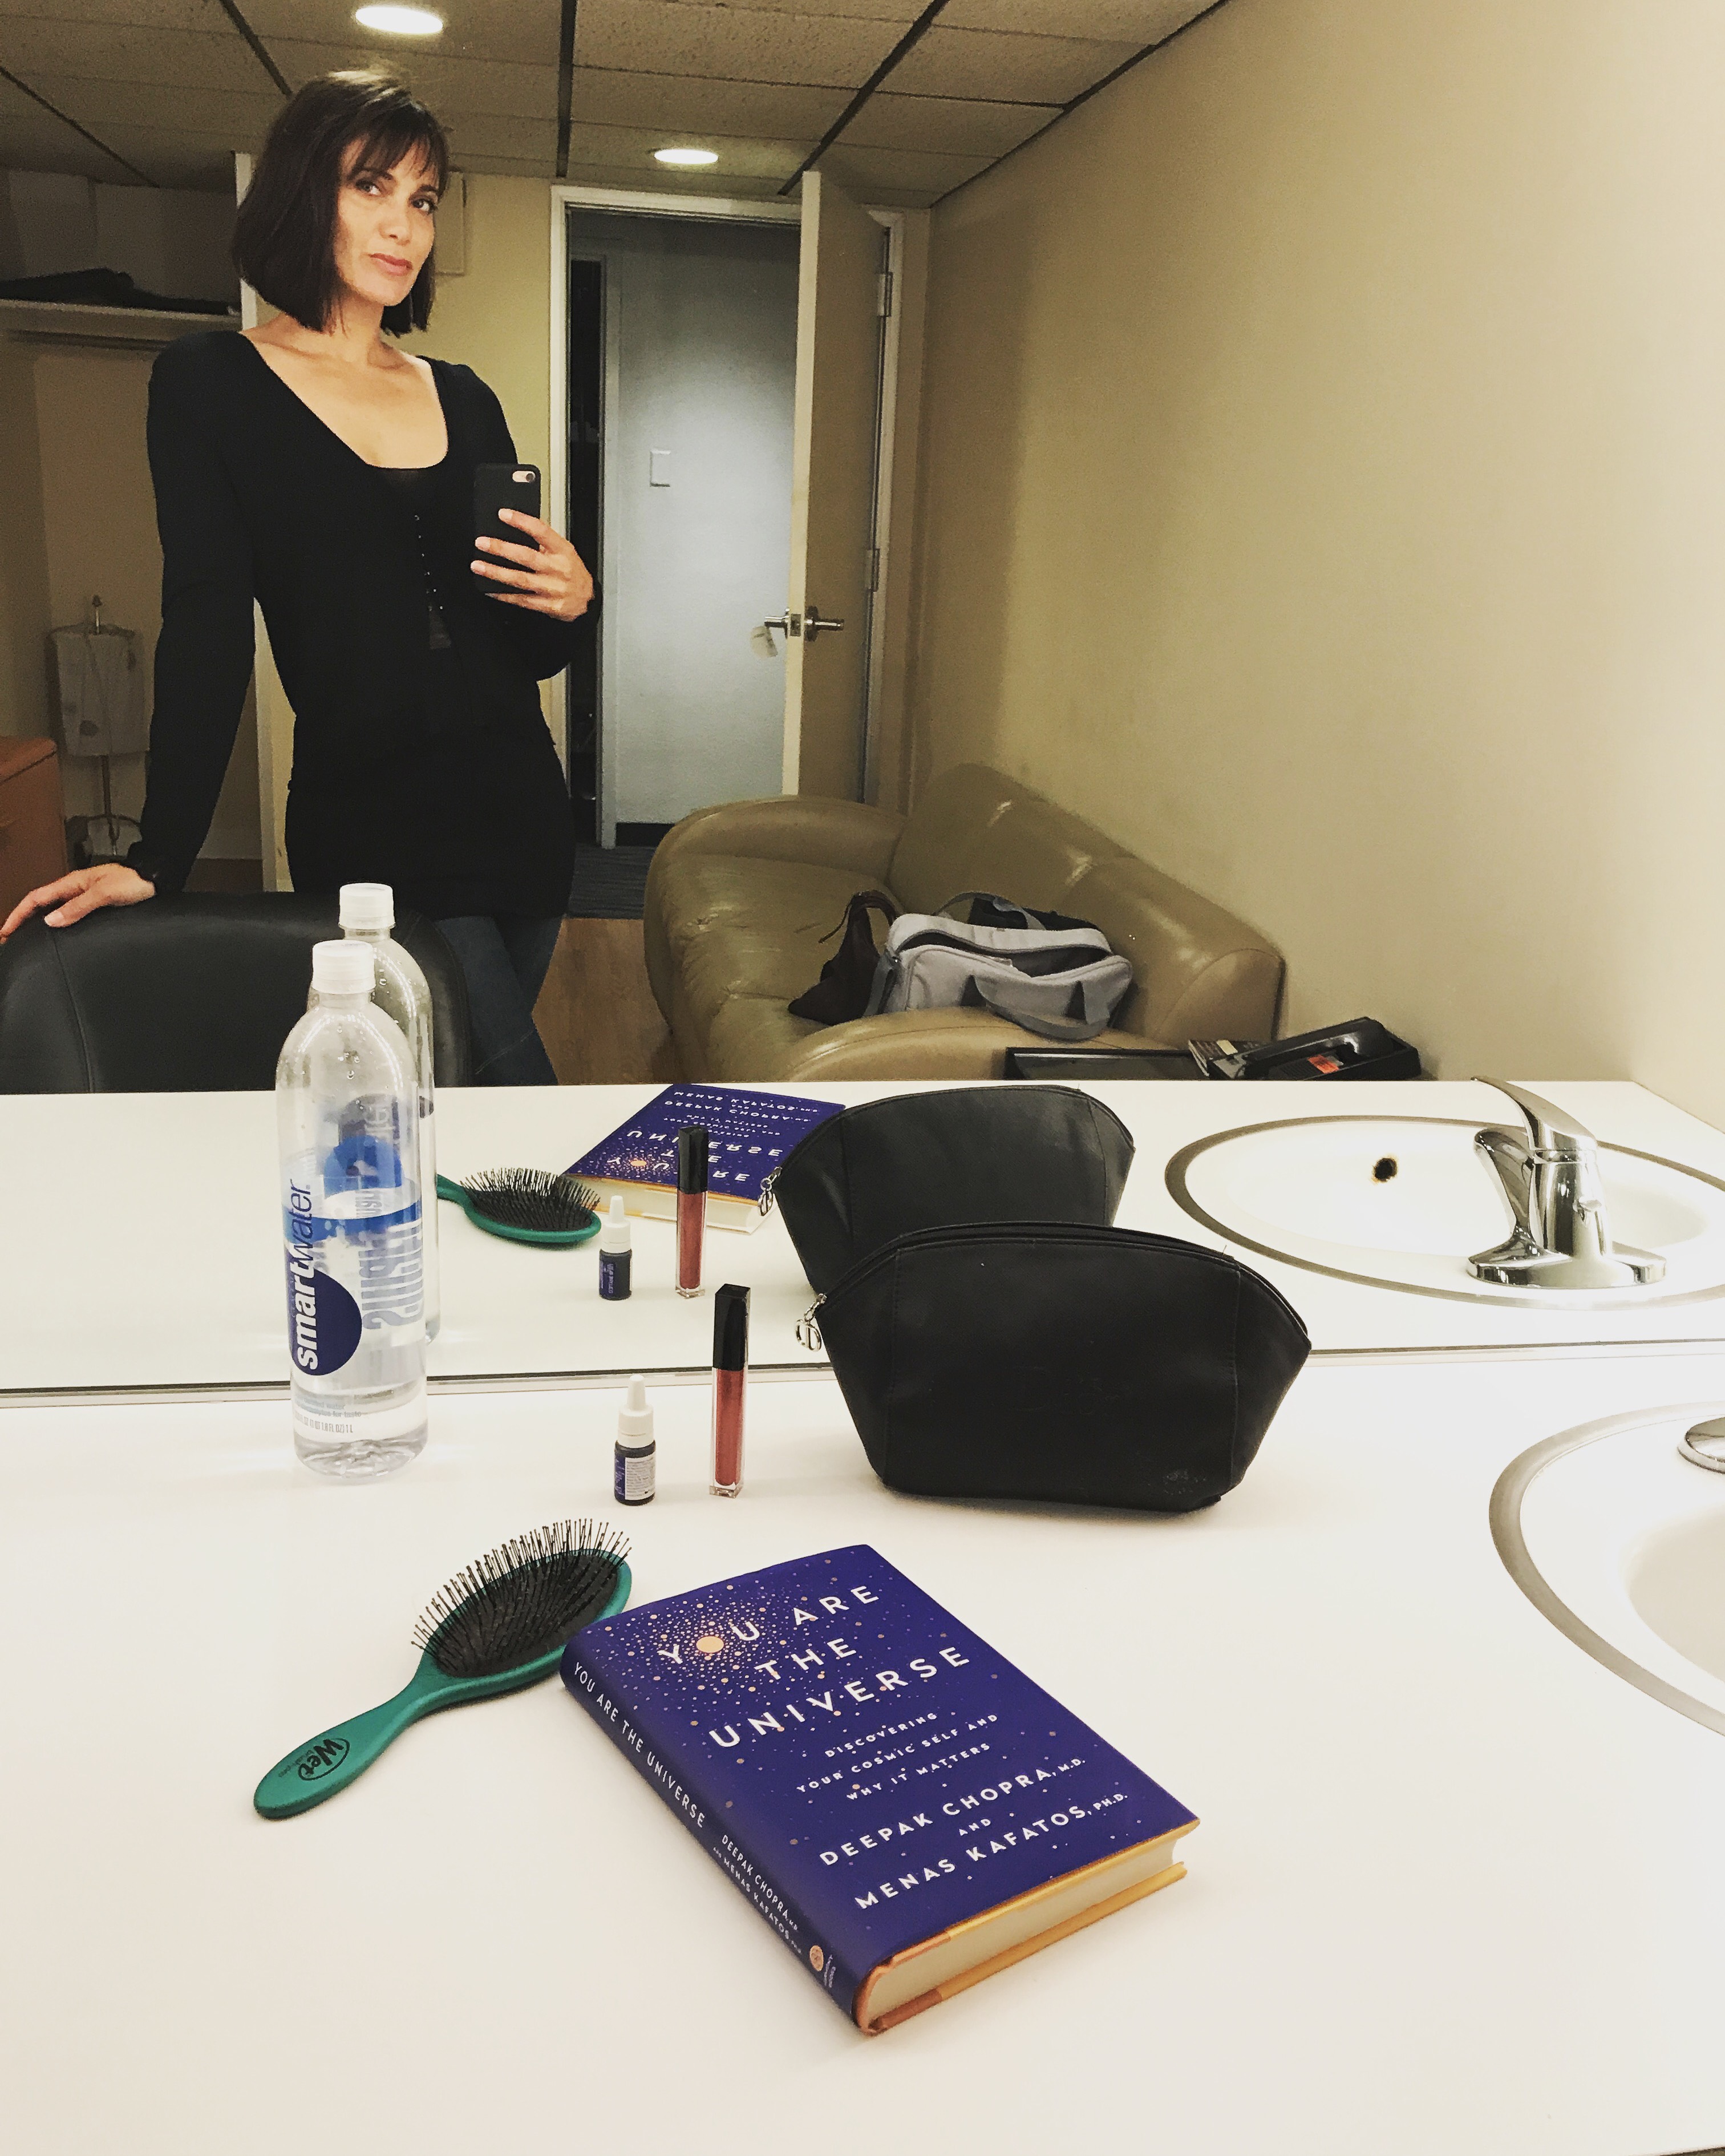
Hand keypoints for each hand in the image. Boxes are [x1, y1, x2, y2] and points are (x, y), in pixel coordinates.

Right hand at [0, 863, 155, 941]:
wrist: (156, 880)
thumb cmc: (135, 883)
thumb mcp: (105, 894)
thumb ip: (79, 907)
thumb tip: (51, 920)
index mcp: (73, 883)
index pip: (36, 898)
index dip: (18, 915)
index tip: (6, 931)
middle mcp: (75, 890)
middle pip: (40, 905)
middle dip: (22, 920)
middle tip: (9, 938)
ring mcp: (84, 898)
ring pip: (53, 910)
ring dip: (37, 923)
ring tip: (26, 939)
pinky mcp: (95, 906)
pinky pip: (69, 915)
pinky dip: (56, 924)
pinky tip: (55, 934)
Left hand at [472, 509, 593, 620]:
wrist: (586, 600)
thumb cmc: (571, 571)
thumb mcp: (564, 551)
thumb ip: (543, 541)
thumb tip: (513, 529)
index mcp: (562, 550)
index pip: (541, 531)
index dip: (522, 521)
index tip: (503, 515)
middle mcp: (558, 569)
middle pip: (527, 556)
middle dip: (502, 549)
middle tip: (482, 543)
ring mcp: (552, 588)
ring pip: (521, 579)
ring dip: (497, 572)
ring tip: (479, 566)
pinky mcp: (547, 605)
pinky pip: (522, 599)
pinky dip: (504, 594)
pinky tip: (489, 588)